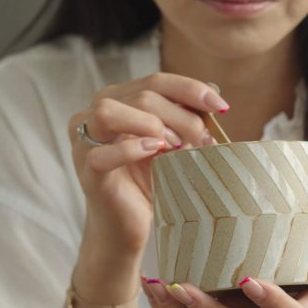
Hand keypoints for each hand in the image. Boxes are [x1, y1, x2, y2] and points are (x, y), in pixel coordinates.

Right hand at [68, 72, 229, 254]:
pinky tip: (155, 151)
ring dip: (151, 125)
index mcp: (118, 100)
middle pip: (142, 95)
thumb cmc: (152, 180)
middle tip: (203, 140)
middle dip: (180, 115)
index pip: (156, 81)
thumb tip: (215, 91)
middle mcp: (95, 114)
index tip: (222, 107)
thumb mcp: (175, 142)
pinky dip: (130, 149)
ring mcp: (85, 143)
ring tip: (175, 146)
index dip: (191, 90)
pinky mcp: (86, 172)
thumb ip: (187, 115)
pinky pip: (100, 154)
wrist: (129, 226)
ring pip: (109, 111)